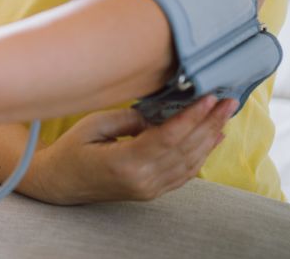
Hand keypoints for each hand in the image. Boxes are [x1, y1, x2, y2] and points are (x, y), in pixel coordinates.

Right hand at [29, 95, 236, 204]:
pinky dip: (201, 155)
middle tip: (229, 101)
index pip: (168, 138)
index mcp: (124, 163)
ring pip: (189, 163)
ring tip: (225, 115)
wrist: (60, 182)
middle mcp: (142, 180)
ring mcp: (148, 189)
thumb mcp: (95, 124)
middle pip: (185, 150)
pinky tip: (212, 138)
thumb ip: (130, 118)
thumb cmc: (72, 149)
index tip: (209, 97)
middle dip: (209, 123)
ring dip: (210, 137)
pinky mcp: (151, 191)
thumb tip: (160, 114)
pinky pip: (183, 174)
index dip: (191, 117)